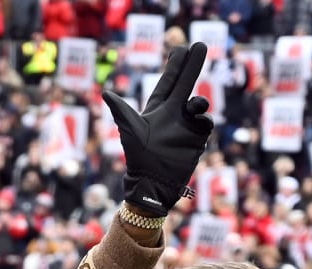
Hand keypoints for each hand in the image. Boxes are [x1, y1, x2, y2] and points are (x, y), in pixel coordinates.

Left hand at [102, 42, 214, 215]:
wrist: (153, 182)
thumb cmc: (138, 157)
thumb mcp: (130, 131)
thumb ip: (122, 111)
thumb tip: (106, 93)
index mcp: (158, 109)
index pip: (169, 82)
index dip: (175, 65)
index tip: (181, 47)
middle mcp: (174, 114)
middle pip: (186, 84)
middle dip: (193, 65)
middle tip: (201, 44)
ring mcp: (187, 125)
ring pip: (199, 104)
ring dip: (200, 101)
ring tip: (195, 104)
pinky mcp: (197, 139)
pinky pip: (206, 123)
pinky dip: (204, 120)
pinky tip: (197, 122)